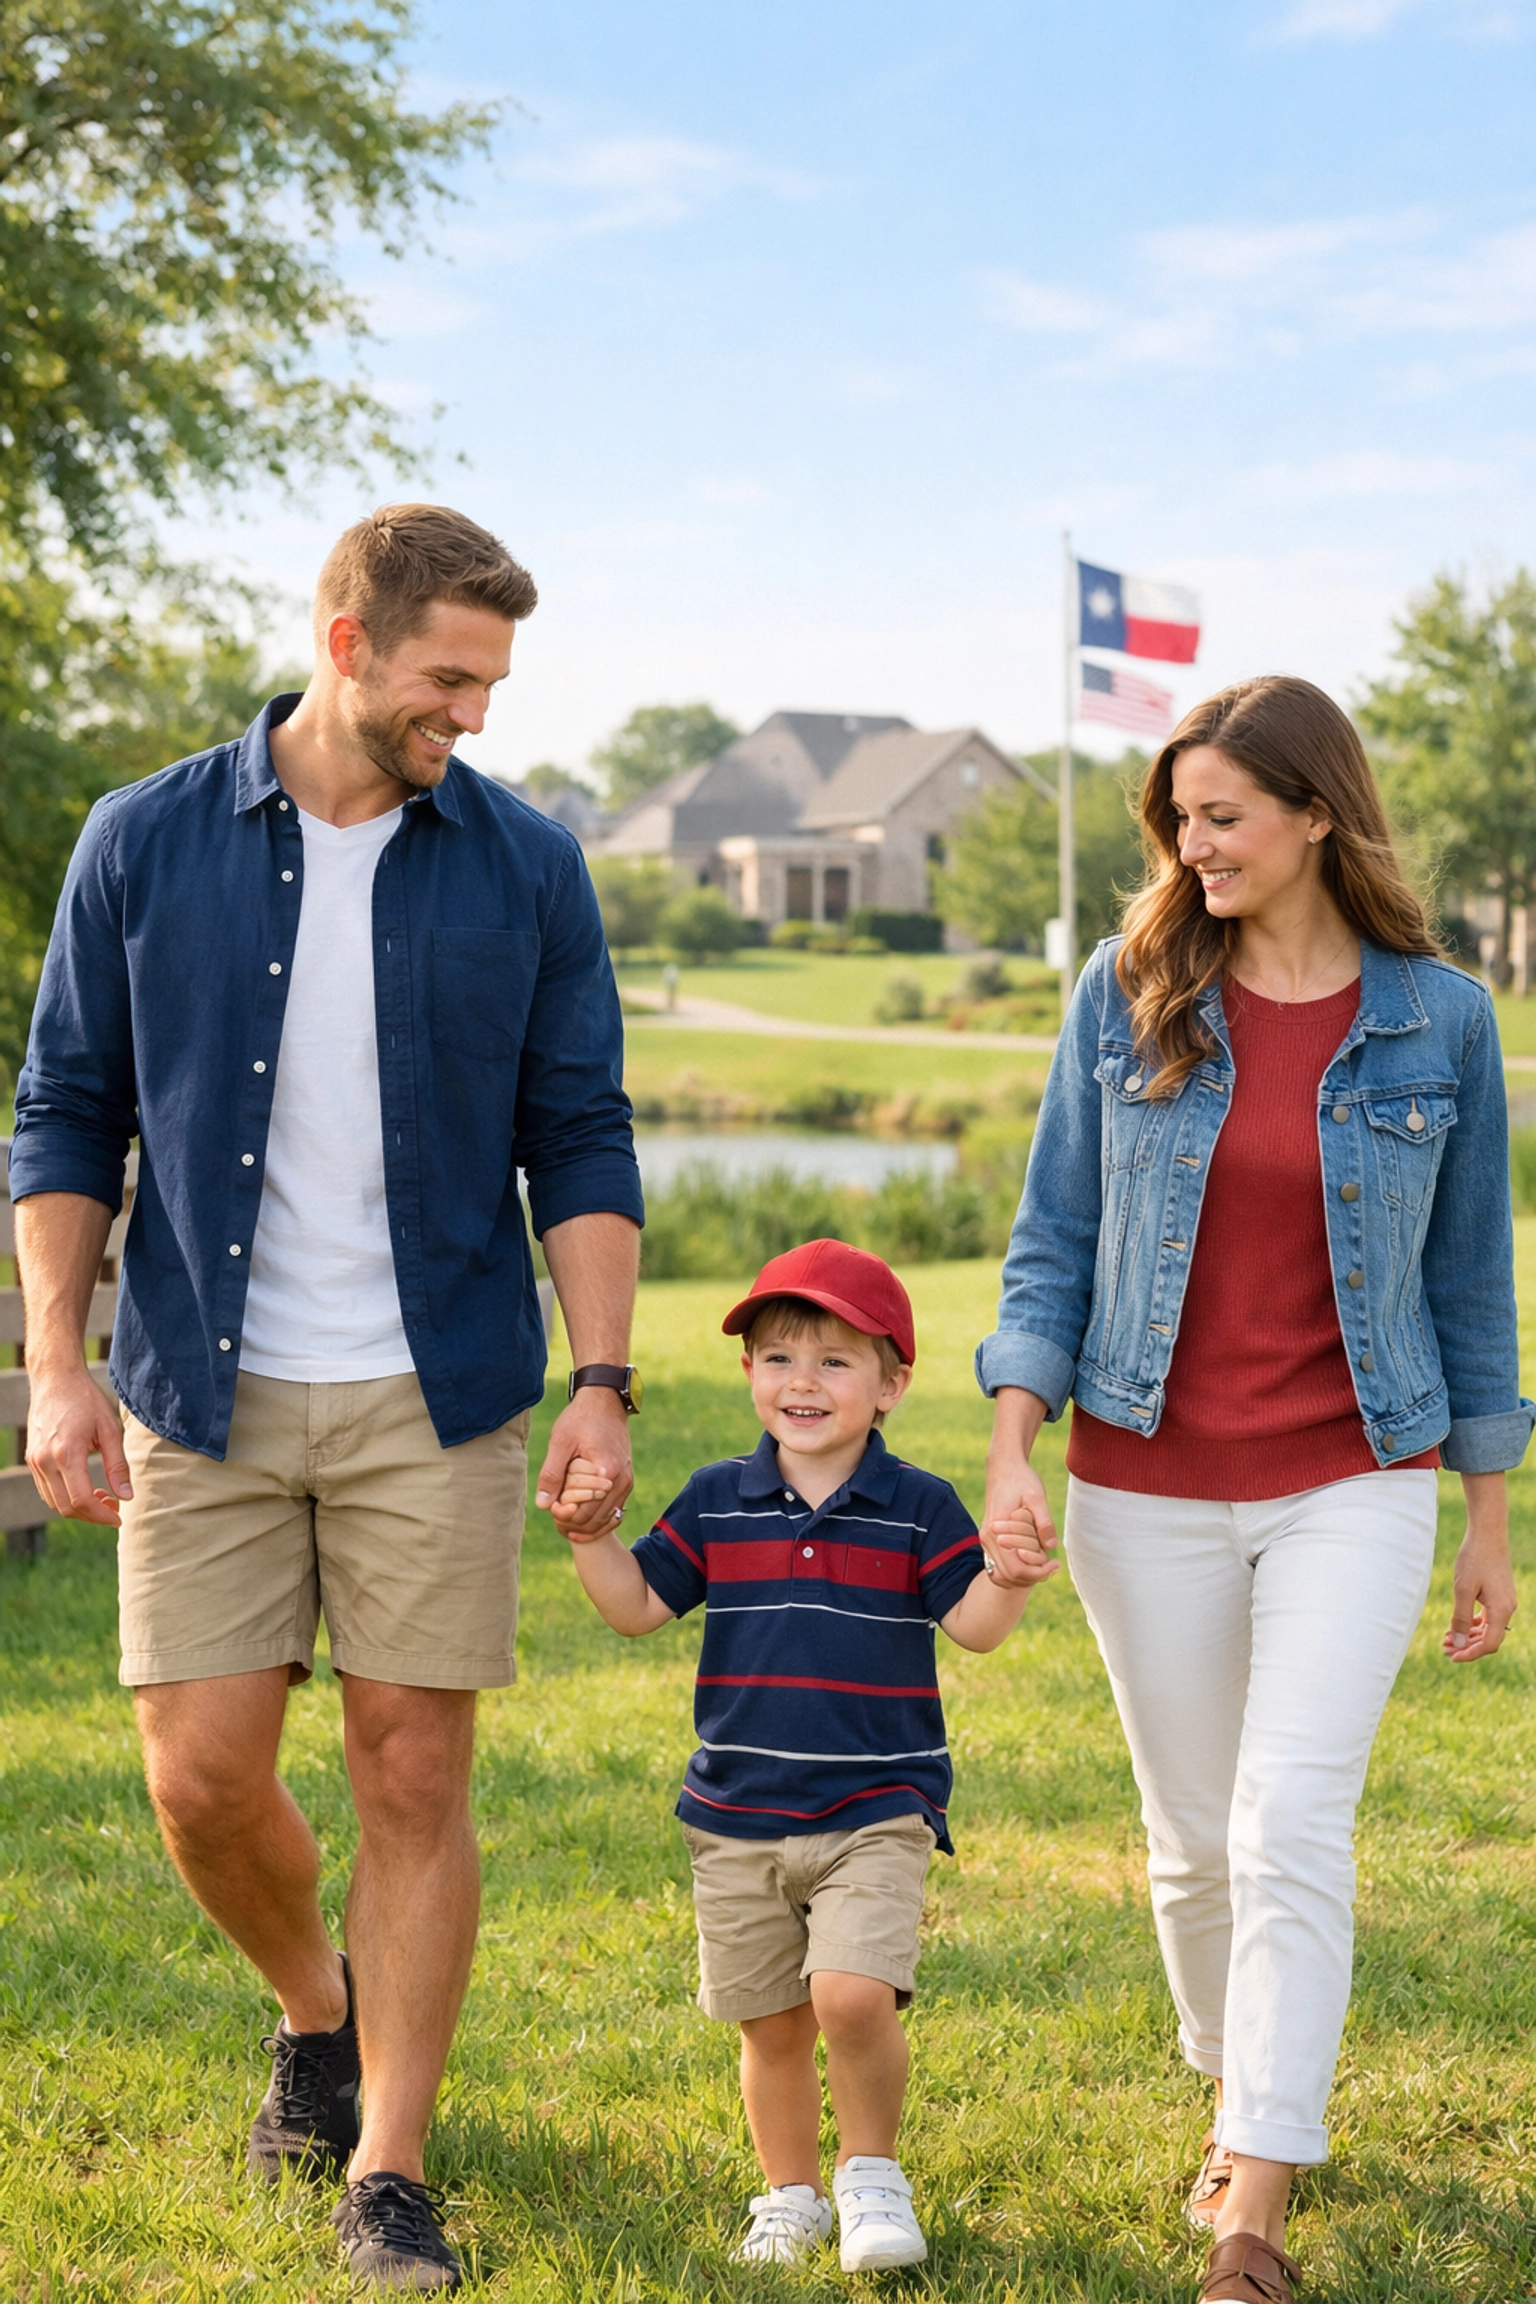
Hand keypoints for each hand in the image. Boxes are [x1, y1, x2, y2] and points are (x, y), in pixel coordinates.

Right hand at [23, 1364, 131, 1528]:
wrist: (56, 1379)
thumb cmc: (87, 1400)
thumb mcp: (110, 1430)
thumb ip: (118, 1466)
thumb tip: (127, 1496)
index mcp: (66, 1454)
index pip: (82, 1500)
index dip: (102, 1515)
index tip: (119, 1517)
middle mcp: (45, 1461)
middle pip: (66, 1507)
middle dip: (92, 1515)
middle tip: (115, 1508)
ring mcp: (35, 1461)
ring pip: (54, 1502)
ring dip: (79, 1508)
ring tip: (104, 1498)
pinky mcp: (32, 1459)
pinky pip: (47, 1490)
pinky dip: (65, 1497)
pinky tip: (85, 1488)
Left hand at [535, 1392, 632, 1538]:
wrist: (605, 1401)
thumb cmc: (581, 1418)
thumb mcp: (560, 1442)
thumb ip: (552, 1474)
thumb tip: (543, 1505)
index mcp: (607, 1472)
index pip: (584, 1512)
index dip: (564, 1516)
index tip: (550, 1508)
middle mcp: (621, 1481)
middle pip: (595, 1520)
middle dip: (572, 1524)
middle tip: (554, 1517)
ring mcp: (627, 1483)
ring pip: (606, 1520)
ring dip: (585, 1526)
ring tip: (564, 1522)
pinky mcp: (626, 1481)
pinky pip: (615, 1512)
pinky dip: (598, 1521)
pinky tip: (580, 1521)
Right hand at [981, 1447, 1057, 1588]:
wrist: (1004, 1464)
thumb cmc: (1021, 1478)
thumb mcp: (1037, 1497)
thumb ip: (1044, 1523)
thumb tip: (1051, 1547)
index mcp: (996, 1531)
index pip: (1016, 1569)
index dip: (1038, 1572)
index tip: (1055, 1562)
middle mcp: (987, 1539)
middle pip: (1009, 1577)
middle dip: (1032, 1575)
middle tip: (1052, 1563)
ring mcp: (987, 1540)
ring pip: (1002, 1575)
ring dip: (1024, 1574)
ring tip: (1044, 1561)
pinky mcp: (991, 1538)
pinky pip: (1000, 1565)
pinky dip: (1016, 1568)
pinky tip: (1034, 1556)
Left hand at [1443, 1530, 1515, 1662]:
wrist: (1487, 1534)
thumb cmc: (1474, 1559)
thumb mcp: (1462, 1590)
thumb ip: (1460, 1618)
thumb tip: (1457, 1642)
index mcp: (1501, 1610)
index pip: (1489, 1644)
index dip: (1470, 1653)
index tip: (1451, 1656)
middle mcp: (1507, 1609)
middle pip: (1489, 1639)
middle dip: (1466, 1646)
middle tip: (1444, 1648)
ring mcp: (1504, 1602)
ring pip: (1487, 1628)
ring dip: (1468, 1635)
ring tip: (1446, 1638)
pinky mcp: (1499, 1595)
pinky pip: (1487, 1617)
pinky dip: (1473, 1623)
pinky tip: (1457, 1624)